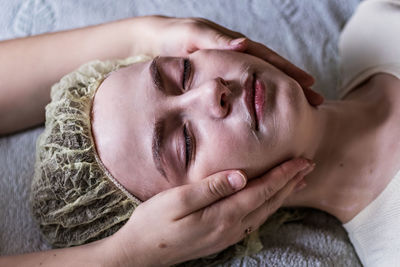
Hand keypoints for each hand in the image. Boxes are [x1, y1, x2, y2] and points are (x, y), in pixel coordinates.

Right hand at [108, 158, 313, 265]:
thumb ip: (210, 188)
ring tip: (297, 183)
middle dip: (289, 183)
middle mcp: (230, 228)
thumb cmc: (154, 223)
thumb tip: (240, 175)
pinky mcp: (220, 238)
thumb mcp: (177, 200)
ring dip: (282, 196)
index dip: (282, 175)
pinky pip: (253, 220)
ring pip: (264, 213)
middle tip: (308, 167)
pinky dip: (268, 207)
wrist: (140, 254)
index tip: (301, 161)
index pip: (261, 191)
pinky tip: (269, 202)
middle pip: (268, 202)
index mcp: (222, 215)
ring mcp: (227, 236)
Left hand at [135, 16, 322, 106]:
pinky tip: (267, 115)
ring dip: (282, 95)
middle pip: (272, 73)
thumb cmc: (172, 39)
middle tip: (317, 103)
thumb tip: (242, 45)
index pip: (269, 61)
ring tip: (301, 110)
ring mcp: (230, 71)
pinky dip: (259, 101)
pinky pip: (245, 91)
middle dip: (295, 86)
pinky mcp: (220, 80)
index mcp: (234, 48)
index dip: (289, 73)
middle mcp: (237, 59)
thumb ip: (215, 42)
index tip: (310, 86)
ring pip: (261, 84)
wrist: (154, 42)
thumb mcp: (192, 36)